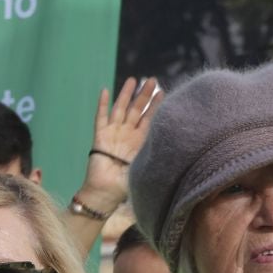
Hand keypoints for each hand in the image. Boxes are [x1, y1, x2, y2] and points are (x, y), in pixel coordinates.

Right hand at [79, 77, 163, 209]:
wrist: (106, 193)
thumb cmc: (127, 184)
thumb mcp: (146, 165)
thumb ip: (155, 152)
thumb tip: (172, 140)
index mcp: (139, 141)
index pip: (149, 118)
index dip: (156, 105)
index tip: (164, 91)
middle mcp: (126, 135)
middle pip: (136, 110)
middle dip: (144, 95)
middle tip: (152, 80)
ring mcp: (112, 135)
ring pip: (120, 109)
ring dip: (126, 94)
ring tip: (133, 79)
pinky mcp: (99, 138)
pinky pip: (100, 118)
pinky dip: (102, 105)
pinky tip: (106, 91)